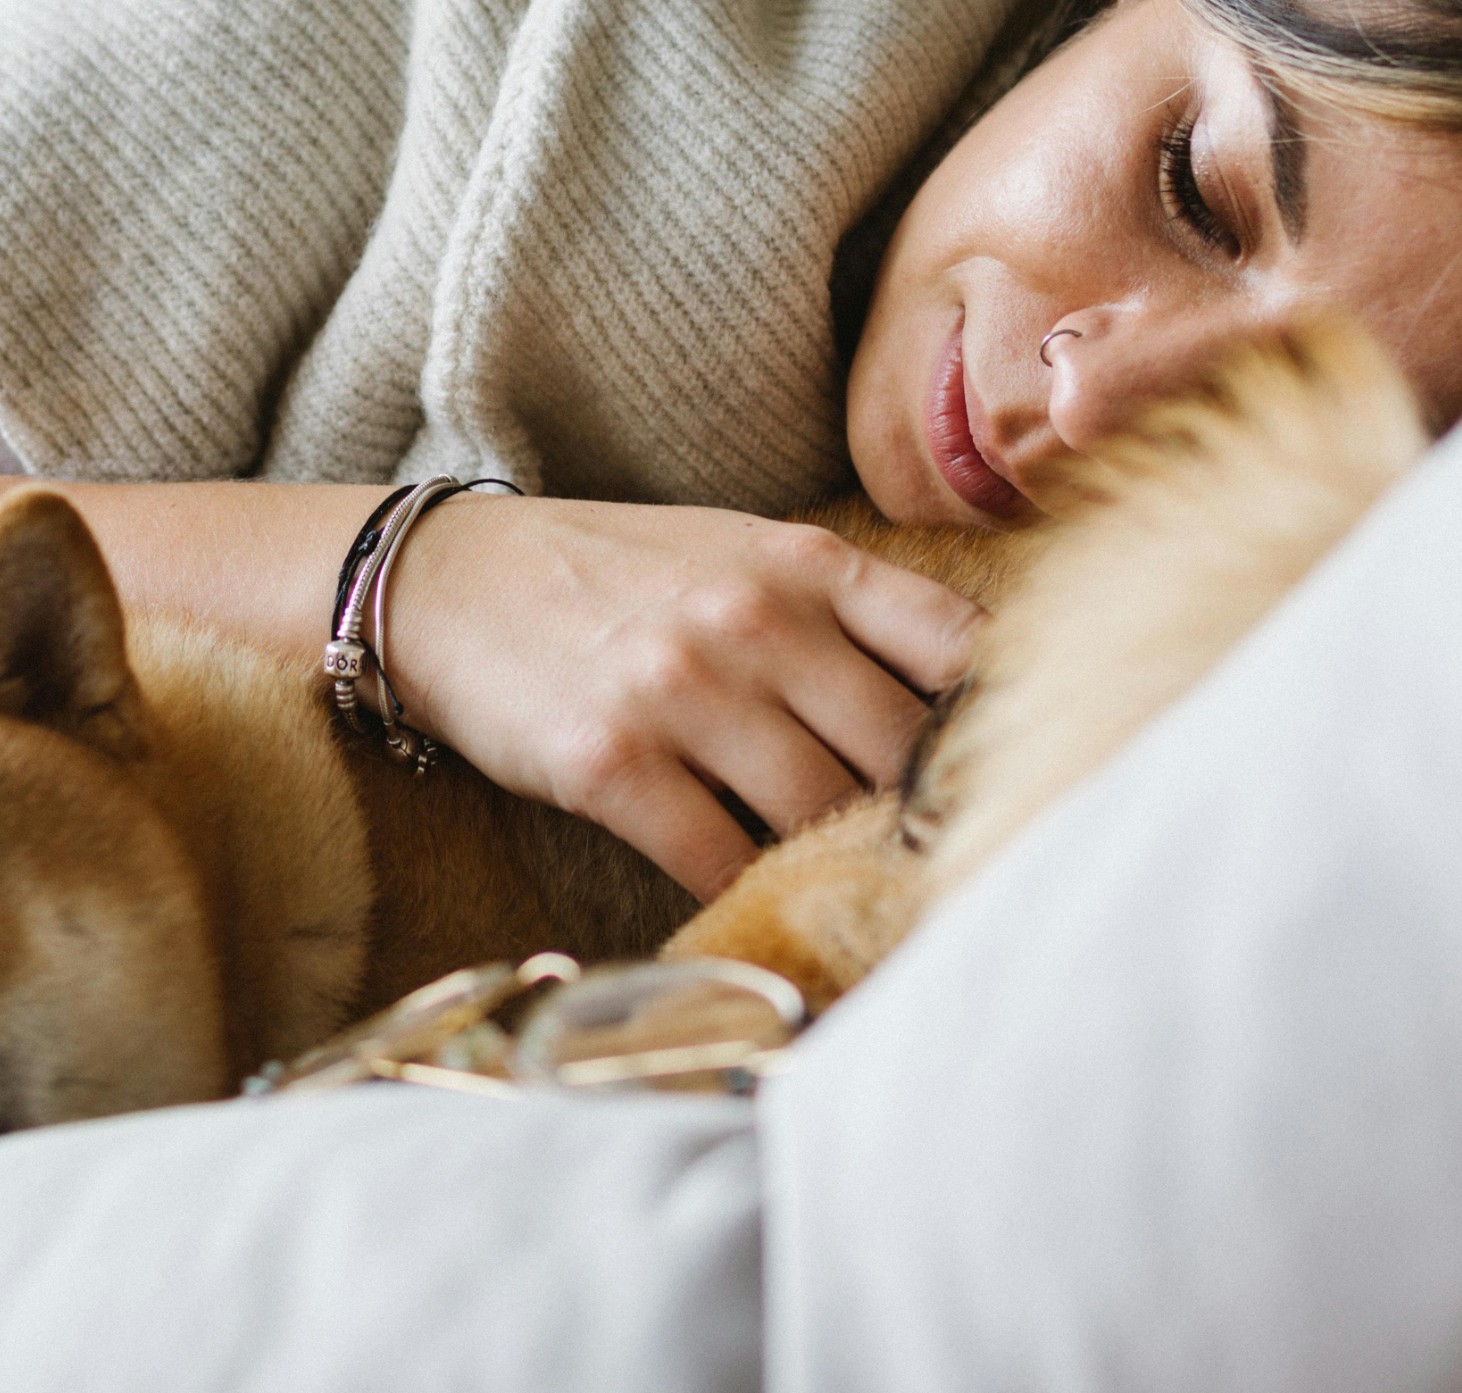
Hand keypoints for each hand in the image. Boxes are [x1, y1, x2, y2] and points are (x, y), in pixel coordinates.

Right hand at [383, 496, 984, 897]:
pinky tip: (762, 907)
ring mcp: (683, 693)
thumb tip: (965, 701)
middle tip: (946, 872)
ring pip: (818, 813)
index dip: (1005, 721)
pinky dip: (750, 896)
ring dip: (841, 867)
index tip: (1018, 776)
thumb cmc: (611, 576)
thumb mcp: (739, 555)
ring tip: (859, 900)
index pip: (959, 645)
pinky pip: (720, 861)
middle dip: (925, 819)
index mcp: (805, 565)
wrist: (443, 580)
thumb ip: (845, 614)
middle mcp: (756, 622)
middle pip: (899, 751)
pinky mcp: (613, 766)